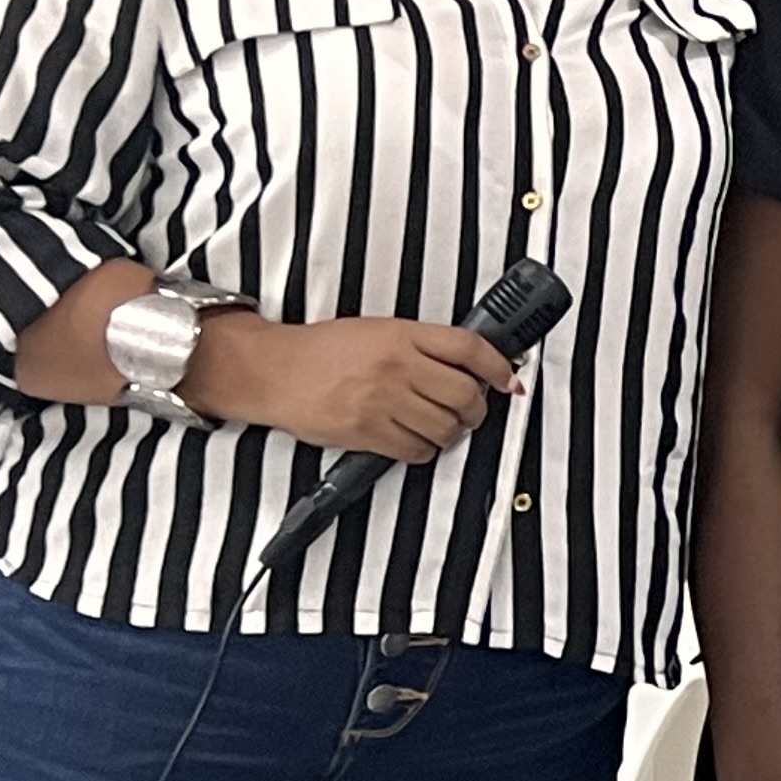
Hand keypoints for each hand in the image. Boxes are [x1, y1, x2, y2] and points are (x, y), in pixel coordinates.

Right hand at [187, 311, 518, 460]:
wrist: (273, 370)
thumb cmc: (322, 351)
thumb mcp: (377, 330)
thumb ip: (422, 345)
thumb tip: (469, 364)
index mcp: (401, 335)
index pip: (468, 348)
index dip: (498, 366)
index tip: (507, 379)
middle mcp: (396, 366)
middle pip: (465, 394)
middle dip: (474, 408)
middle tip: (468, 409)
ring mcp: (383, 400)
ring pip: (446, 427)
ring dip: (451, 432)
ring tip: (438, 424)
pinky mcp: (368, 431)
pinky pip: (418, 450)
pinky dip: (424, 449)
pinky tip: (413, 438)